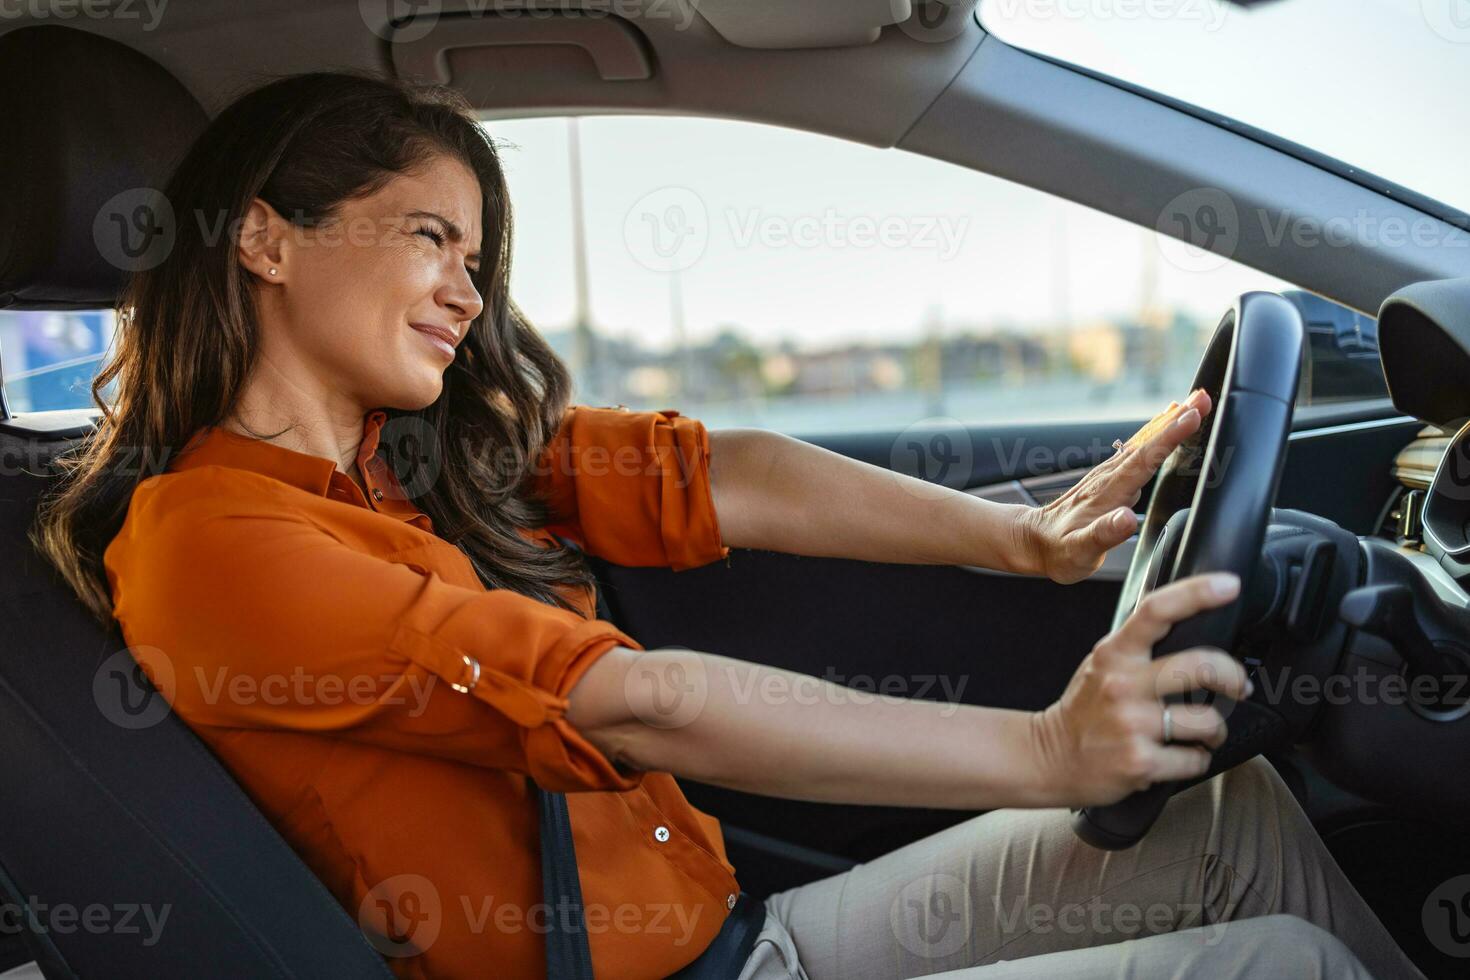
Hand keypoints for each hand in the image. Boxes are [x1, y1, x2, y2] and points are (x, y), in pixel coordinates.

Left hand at [1019, 388, 1212, 583]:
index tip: (1193, 417)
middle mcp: (1109, 477)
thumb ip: (1103, 534)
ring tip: (1193, 402)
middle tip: (1204, 396)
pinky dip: (1155, 433)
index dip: (1170, 437)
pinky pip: (1138, 449)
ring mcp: (1109, 475)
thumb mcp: (1080, 550)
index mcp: (1108, 492)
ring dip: (1169, 422)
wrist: (1034, 541)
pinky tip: (1163, 424)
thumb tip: (1128, 519)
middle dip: (1177, 420)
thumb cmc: (1059, 550)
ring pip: (1144, 442)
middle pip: (1149, 443)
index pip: (1145, 459)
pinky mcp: (1109, 478)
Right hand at [1027, 572, 1250, 807]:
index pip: (1157, 611)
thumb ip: (1138, 647)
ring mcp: (1131, 724)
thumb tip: (1191, 628)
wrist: (1051, 758)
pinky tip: (1181, 756)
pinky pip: (1195, 760)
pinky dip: (1197, 760)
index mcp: (1115, 654)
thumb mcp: (1103, 665)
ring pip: (1207, 720)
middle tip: (1238, 686)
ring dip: (1215, 730)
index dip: (1198, 593)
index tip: (1229, 585)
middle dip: (1232, 677)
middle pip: (1199, 666)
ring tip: (1203, 733)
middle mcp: (1122, 685)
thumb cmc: (1084, 711)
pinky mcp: (1140, 762)